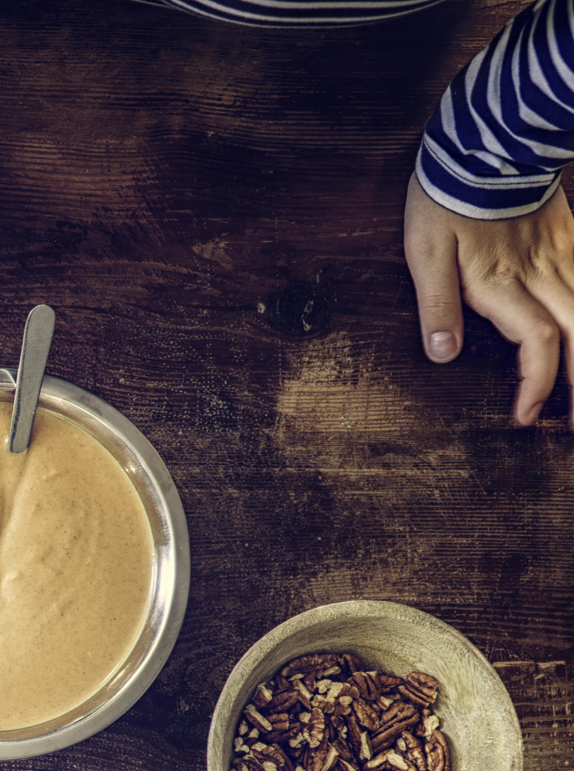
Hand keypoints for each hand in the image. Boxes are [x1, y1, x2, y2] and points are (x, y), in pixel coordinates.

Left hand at [405, 174, 573, 426]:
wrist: (487, 140)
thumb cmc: (446, 199)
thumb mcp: (424, 254)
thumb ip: (436, 305)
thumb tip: (443, 354)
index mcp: (502, 285)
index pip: (537, 344)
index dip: (537, 384)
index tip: (525, 416)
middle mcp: (542, 275)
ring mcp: (561, 255)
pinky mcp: (569, 237)